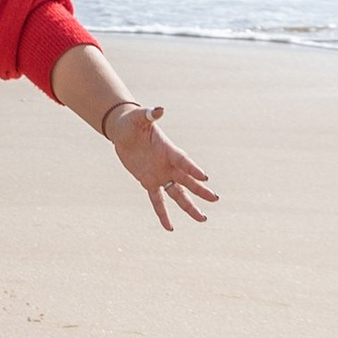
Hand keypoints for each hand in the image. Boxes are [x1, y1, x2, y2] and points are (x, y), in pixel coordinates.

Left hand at [107, 104, 215, 233]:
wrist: (123, 132)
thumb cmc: (132, 122)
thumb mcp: (138, 117)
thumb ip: (149, 114)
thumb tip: (158, 109)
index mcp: (168, 149)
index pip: (183, 161)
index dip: (193, 168)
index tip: (205, 177)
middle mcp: (168, 164)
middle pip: (187, 180)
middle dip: (200, 190)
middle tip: (215, 198)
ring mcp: (160, 174)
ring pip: (178, 194)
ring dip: (189, 206)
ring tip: (202, 219)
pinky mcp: (149, 182)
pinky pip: (157, 201)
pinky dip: (162, 214)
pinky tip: (169, 228)